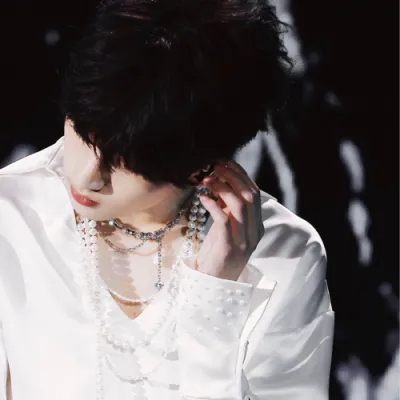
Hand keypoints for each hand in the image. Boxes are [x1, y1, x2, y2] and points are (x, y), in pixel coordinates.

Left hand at [195, 160, 263, 280]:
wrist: (213, 284)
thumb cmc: (217, 253)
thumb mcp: (226, 228)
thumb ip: (229, 209)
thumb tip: (221, 184)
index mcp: (257, 226)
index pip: (255, 193)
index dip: (241, 175)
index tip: (225, 163)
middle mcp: (254, 232)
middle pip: (250, 195)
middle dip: (233, 176)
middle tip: (215, 166)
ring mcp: (243, 241)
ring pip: (239, 205)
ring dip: (222, 188)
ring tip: (206, 179)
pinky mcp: (229, 247)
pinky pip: (223, 219)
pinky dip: (213, 204)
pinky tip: (202, 198)